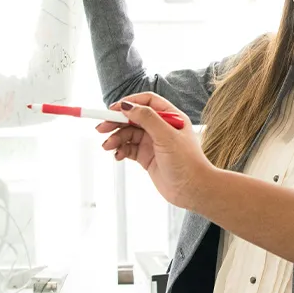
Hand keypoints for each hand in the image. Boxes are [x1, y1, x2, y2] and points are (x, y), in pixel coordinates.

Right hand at [97, 92, 208, 209]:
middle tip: (101, 128)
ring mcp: (153, 142)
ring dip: (116, 138)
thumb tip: (128, 106)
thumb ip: (147, 119)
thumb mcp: (166, 136)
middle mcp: (162, 128)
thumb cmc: (187, 163)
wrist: (192, 190)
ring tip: (108, 146)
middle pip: (134, 117)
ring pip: (128, 134)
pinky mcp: (147, 157)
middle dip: (116, 122)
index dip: (130, 103)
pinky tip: (117, 155)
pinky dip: (120, 150)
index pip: (147, 102)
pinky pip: (129, 148)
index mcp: (171, 117)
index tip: (113, 109)